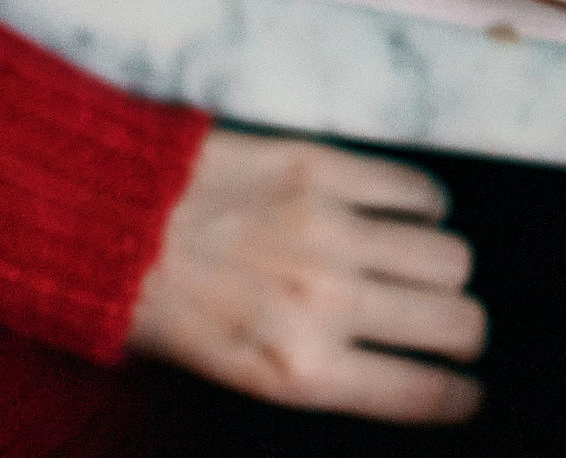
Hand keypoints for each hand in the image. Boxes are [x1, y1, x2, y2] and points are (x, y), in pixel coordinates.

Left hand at [129, 130, 484, 422]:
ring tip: (419, 268)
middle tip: (450, 330)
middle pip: (458, 322)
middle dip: (463, 334)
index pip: (425, 393)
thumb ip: (311, 373)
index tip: (466, 390)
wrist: (99, 221)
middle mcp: (327, 305)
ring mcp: (331, 231)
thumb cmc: (153, 307)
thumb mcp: (226, 375)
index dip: (460, 397)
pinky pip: (417, 190)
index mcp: (297, 372)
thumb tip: (383, 367)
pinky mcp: (325, 169)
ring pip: (449, 256)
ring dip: (443, 270)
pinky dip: (422, 206)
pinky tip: (400, 214)